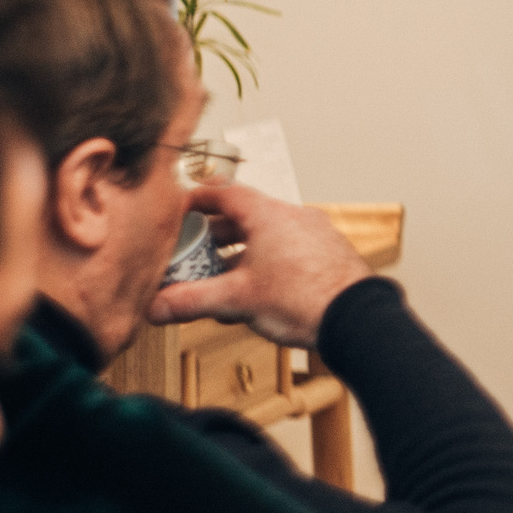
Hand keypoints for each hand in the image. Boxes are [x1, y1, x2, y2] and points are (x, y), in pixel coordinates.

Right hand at [147, 183, 373, 349]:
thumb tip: (154, 307)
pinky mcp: (326, 256)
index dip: (197, 198)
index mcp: (270, 215)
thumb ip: (191, 301)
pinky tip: (250, 297)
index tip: (178, 207)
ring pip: (264, 239)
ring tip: (214, 281)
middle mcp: (294, 218)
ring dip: (236, 257)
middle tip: (188, 252)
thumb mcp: (237, 300)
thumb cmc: (305, 299)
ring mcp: (314, 236)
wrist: (357, 319)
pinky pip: (285, 253)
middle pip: (243, 218)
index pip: (226, 192)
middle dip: (212, 237)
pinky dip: (262, 266)